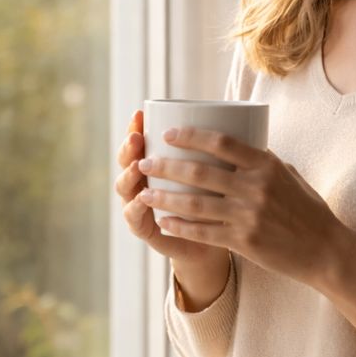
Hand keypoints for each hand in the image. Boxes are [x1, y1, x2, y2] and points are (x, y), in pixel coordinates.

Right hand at [115, 110, 230, 270]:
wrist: (215, 243)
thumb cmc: (216, 201)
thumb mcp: (216, 173)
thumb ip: (214, 151)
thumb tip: (231, 113)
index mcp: (156, 166)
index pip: (139, 142)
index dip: (135, 127)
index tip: (140, 113)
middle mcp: (143, 184)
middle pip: (126, 162)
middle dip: (128, 149)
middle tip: (137, 138)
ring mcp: (141, 207)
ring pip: (125, 189)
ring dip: (128, 176)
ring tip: (137, 166)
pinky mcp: (147, 231)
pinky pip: (136, 220)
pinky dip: (136, 210)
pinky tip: (141, 200)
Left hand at [136, 125, 342, 286]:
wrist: (325, 250)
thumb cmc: (307, 209)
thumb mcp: (289, 175)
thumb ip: (261, 162)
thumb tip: (234, 146)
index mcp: (266, 165)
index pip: (222, 143)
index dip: (191, 136)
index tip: (167, 134)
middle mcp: (256, 187)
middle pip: (200, 172)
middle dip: (166, 166)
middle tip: (144, 163)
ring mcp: (249, 215)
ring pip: (195, 203)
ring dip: (165, 197)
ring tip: (144, 193)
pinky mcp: (244, 241)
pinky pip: (203, 232)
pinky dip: (179, 226)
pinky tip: (163, 221)